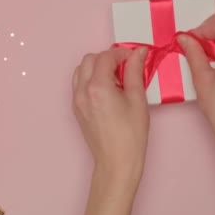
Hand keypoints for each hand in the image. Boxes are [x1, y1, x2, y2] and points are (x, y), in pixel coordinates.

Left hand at [72, 47, 148, 182]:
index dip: (122, 53)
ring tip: (116, 79)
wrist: (116, 162)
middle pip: (89, 59)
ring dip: (97, 67)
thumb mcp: (138, 100)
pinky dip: (91, 79)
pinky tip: (108, 90)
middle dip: (108, 58)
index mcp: (97, 87)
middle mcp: (82, 91)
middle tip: (126, 66)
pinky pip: (79, 84)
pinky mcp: (77, 109)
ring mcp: (77, 100)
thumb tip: (138, 52)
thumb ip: (135, 71)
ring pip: (81, 70)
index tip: (135, 57)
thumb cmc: (131, 135)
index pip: (106, 56)